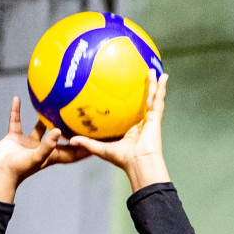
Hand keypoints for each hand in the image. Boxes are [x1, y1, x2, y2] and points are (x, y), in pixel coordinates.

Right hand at [0, 97, 91, 203]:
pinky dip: (16, 111)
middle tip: (81, 115)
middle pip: (60, 137)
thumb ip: (47, 145)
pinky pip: (16, 121)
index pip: (73, 152)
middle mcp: (42, 148)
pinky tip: (17, 99)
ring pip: (40, 127)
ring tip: (52, 101)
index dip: (86, 147)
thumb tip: (58, 131)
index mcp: (51, 155)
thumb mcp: (36, 158)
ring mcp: (28, 142)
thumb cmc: (18, 169)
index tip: (99, 138)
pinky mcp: (15, 137)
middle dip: (70, 129)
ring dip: (44, 117)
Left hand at [65, 73, 169, 191]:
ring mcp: (149, 119)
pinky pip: (158, 99)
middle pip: (142, 102)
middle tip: (142, 76)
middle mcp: (141, 123)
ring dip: (154, 84)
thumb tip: (70, 140)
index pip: (129, 113)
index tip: (123, 93)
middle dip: (143, 89)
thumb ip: (87, 143)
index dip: (128, 103)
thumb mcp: (101, 149)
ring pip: (152, 97)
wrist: (138, 163)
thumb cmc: (122, 159)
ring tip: (154, 70)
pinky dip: (161, 88)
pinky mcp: (155, 117)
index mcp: (131, 129)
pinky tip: (163, 77)